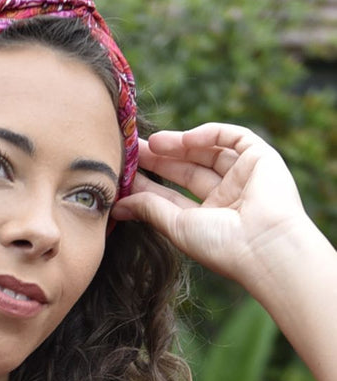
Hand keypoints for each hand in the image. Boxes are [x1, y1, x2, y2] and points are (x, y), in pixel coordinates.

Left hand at [111, 122, 307, 288]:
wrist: (263, 246)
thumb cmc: (219, 244)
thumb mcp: (176, 226)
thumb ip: (149, 209)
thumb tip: (117, 205)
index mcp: (207, 218)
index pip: (171, 194)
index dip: (147, 181)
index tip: (123, 171)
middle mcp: (226, 197)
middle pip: (186, 169)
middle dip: (159, 158)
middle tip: (132, 148)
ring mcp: (244, 177)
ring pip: (206, 152)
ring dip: (179, 144)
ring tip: (153, 142)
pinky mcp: (261, 158)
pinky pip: (233, 137)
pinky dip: (209, 134)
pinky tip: (186, 139)